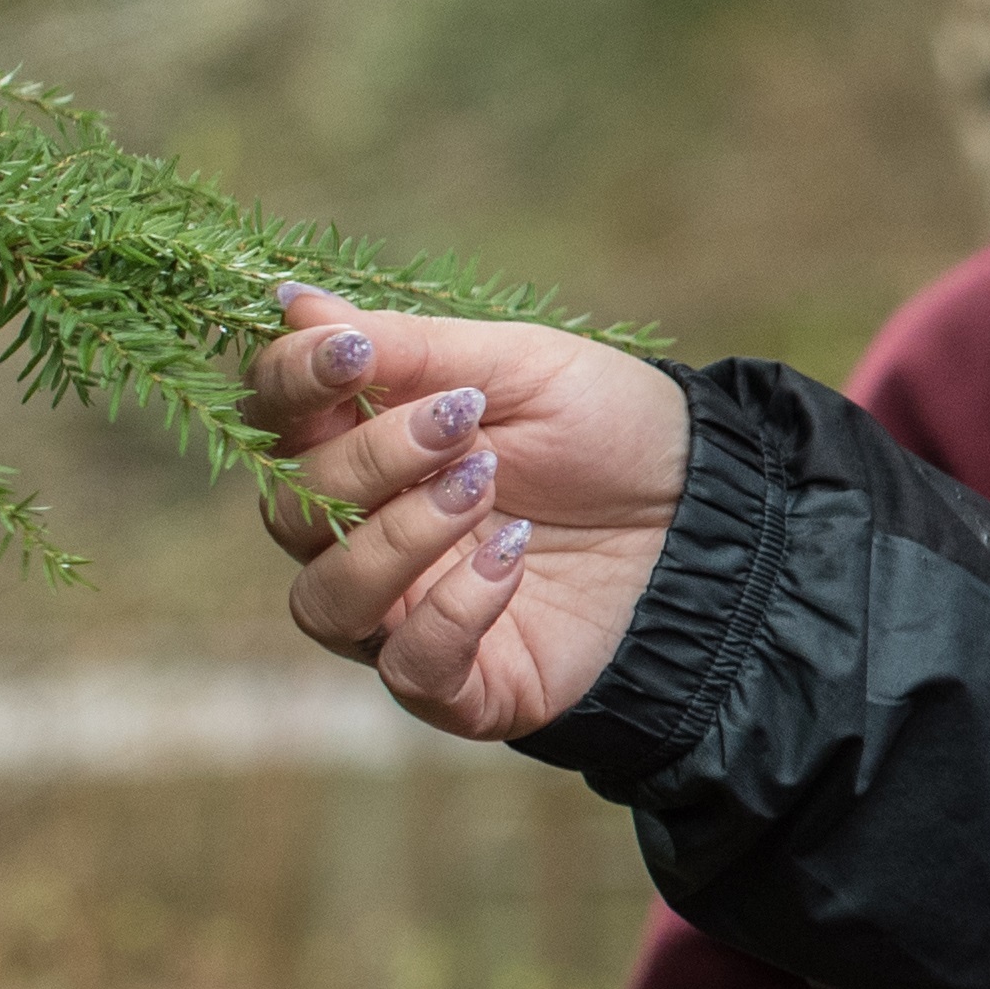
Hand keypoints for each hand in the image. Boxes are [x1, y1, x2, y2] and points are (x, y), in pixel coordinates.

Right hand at [245, 287, 694, 740]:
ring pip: (325, 599)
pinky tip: (511, 559)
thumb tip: (290, 306)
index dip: (290, 384)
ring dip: (397, 537)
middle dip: (369, 458)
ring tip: (487, 486)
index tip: (347, 352)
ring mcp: (406, 613)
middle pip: (292, 510)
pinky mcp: (460, 682)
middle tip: (461, 425)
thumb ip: (406, 349)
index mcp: (369, 448)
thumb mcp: (520, 367)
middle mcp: (367, 536)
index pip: (274, 423)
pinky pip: (406, 666)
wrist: (716, 513)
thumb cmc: (613, 431)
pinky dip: (450, 611)